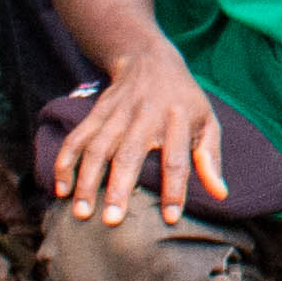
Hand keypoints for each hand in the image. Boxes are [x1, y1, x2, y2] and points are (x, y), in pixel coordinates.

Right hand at [52, 53, 224, 229]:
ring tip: (81, 212)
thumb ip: (211, 158)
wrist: (149, 60)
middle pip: (130, 154)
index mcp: (178, 120)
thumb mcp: (207, 121)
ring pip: (97, 147)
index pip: (177, 158)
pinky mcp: (96, 113)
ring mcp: (117, 114)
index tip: (170, 218)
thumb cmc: (184, 101)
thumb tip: (220, 194)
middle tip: (112, 221)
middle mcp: (145, 116)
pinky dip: (65, 162)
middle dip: (119, 187)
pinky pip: (77, 138)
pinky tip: (61, 188)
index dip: (175, 189)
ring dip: (87, 180)